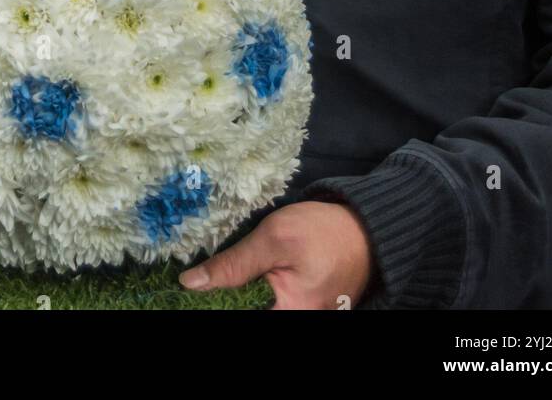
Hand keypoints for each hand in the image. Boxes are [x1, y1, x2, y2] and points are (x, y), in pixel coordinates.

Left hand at [179, 201, 374, 309]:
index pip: (232, 313)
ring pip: (251, 306)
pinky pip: (264, 302)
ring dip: (233, 292)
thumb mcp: (276, 238)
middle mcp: (293, 321)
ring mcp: (297, 315)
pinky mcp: (297, 306)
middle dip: (221, 296)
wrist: (366, 230)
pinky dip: (248, 290)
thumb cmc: (324, 231)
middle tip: (200, 275)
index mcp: (287, 316)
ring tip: (217, 273)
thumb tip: (191, 283)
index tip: (184, 289)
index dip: (210, 300)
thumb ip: (234, 264)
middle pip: (242, 310)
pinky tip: (236, 276)